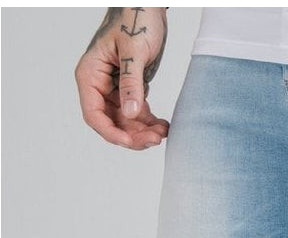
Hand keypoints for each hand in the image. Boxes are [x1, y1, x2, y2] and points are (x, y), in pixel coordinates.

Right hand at [74, 7, 169, 149]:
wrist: (148, 6)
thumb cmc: (136, 18)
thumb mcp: (134, 51)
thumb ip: (131, 83)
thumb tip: (130, 114)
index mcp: (91, 75)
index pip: (94, 114)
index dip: (110, 132)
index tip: (130, 141)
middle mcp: (100, 85)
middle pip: (112, 122)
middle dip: (132, 135)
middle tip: (155, 139)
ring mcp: (115, 89)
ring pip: (126, 122)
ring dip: (144, 132)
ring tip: (163, 132)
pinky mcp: (131, 89)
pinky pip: (138, 114)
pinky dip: (150, 123)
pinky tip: (164, 126)